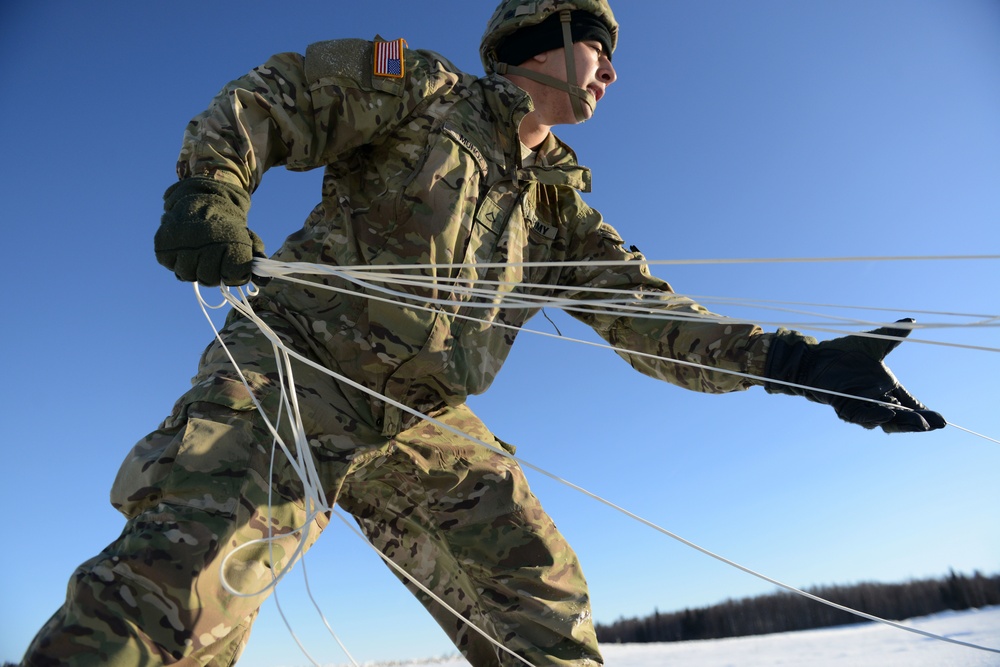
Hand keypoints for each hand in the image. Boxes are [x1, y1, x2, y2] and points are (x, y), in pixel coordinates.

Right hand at [154, 177, 264, 285]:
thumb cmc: (227, 224)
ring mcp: (181, 244)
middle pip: (209, 279)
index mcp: (229, 241)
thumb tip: (265, 282)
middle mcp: (204, 242)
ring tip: (198, 253)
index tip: (233, 265)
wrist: (202, 197)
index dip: (234, 274)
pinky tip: (185, 250)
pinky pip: (172, 267)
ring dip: (194, 268)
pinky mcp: (163, 246)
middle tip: (213, 259)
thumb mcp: (247, 238)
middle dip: (214, 273)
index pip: (233, 275)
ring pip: (189, 275)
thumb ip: (256, 259)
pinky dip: (178, 262)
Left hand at [763, 319, 945, 432]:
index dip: (925, 412)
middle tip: (936, 424)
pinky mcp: (844, 406)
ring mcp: (861, 404)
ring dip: (901, 422)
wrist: (815, 357)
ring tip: (919, 423)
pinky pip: (861, 415)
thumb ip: (893, 336)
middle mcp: (876, 399)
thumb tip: (912, 321)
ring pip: (884, 420)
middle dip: (918, 421)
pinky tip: (889, 415)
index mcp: (886, 387)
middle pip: (901, 416)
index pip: (910, 403)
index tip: (942, 420)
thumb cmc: (842, 352)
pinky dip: (875, 416)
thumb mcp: (872, 343)